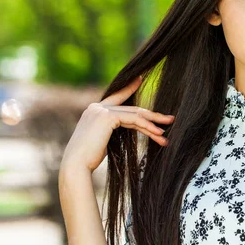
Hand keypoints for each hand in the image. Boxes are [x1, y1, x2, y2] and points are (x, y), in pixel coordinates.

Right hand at [61, 76, 175, 172]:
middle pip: (132, 109)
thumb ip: (112, 131)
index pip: (116, 97)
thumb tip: (128, 128)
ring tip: (167, 132)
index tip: (140, 79)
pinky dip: (148, 127)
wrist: (75, 166)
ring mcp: (101, 110)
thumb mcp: (102, 141)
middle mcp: (96, 107)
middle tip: (169, 119)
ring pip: (135, 115)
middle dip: (152, 115)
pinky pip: (134, 120)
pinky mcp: (106, 117)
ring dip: (154, 124)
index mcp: (93, 111)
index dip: (129, 88)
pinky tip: (158, 134)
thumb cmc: (88, 160)